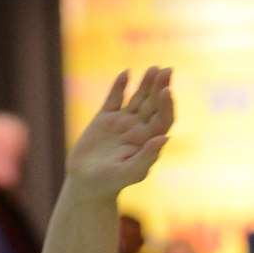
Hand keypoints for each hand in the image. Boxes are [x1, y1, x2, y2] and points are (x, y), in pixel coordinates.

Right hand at [66, 66, 172, 198]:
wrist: (86, 184)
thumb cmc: (110, 183)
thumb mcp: (130, 172)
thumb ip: (148, 156)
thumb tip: (165, 137)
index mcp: (148, 141)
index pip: (163, 118)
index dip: (167, 104)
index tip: (167, 90)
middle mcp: (138, 130)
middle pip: (154, 104)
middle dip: (160, 87)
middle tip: (167, 69)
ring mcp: (122, 123)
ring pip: (137, 98)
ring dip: (146, 83)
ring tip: (154, 68)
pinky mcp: (104, 119)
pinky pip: (114, 99)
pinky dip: (119, 86)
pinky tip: (125, 73)